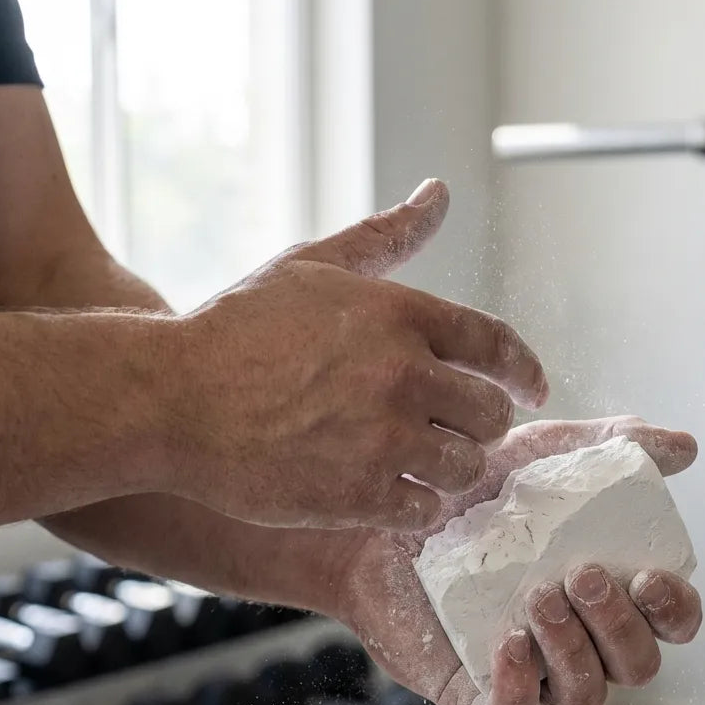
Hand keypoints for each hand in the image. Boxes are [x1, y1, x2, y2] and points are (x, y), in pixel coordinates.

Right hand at [165, 179, 547, 529]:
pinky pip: (427, 510)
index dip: (525, 372)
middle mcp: (404, 375)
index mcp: (401, 314)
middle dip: (481, 423)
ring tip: (422, 463)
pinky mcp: (360, 494)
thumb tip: (437, 194)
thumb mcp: (312, 266)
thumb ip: (385, 236)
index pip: (498, 345)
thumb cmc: (238, 329)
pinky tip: (393, 492)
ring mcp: (385, 439)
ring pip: (466, 467)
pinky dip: (417, 505)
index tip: (533, 390)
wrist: (172, 399)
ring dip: (451, 468)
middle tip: (458, 429)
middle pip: (491, 414)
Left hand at [332, 417, 701, 704]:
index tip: (650, 575)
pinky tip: (509, 641)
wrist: (383, 515)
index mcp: (607, 592)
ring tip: (538, 596)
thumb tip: (686, 447)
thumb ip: (612, 445)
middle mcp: (578, 638)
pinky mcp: (476, 691)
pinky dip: (520, 687)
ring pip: (583, 696)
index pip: (671, 622)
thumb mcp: (544, 455)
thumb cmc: (472, 490)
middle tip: (579, 574)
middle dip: (619, 626)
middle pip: (636, 665)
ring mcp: (531, 671)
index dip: (675, 610)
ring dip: (574, 650)